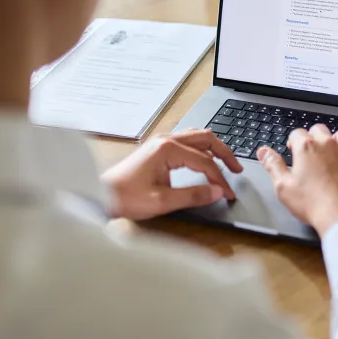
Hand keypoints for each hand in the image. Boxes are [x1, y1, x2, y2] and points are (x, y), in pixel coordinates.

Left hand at [102, 129, 242, 220]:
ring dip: (214, 148)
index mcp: (167, 150)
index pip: (205, 162)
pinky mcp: (158, 147)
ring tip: (226, 163)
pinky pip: (187, 140)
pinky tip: (205, 159)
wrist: (100, 195)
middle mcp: (166, 140)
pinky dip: (202, 148)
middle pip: (206, 139)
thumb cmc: (126, 197)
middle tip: (237, 170)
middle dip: (224, 154)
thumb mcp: (163, 201)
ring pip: (197, 136)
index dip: (220, 179)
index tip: (228, 193)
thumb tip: (217, 192)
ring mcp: (161, 141)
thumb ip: (194, 195)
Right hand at [256, 124, 337, 236]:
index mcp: (306, 148)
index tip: (293, 150)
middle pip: (319, 129)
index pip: (297, 133)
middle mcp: (327, 145)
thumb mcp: (283, 187)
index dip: (293, 141)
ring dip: (336, 139)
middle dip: (313, 136)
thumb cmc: (313, 204)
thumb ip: (273, 165)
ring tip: (331, 150)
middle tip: (310, 150)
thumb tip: (264, 152)